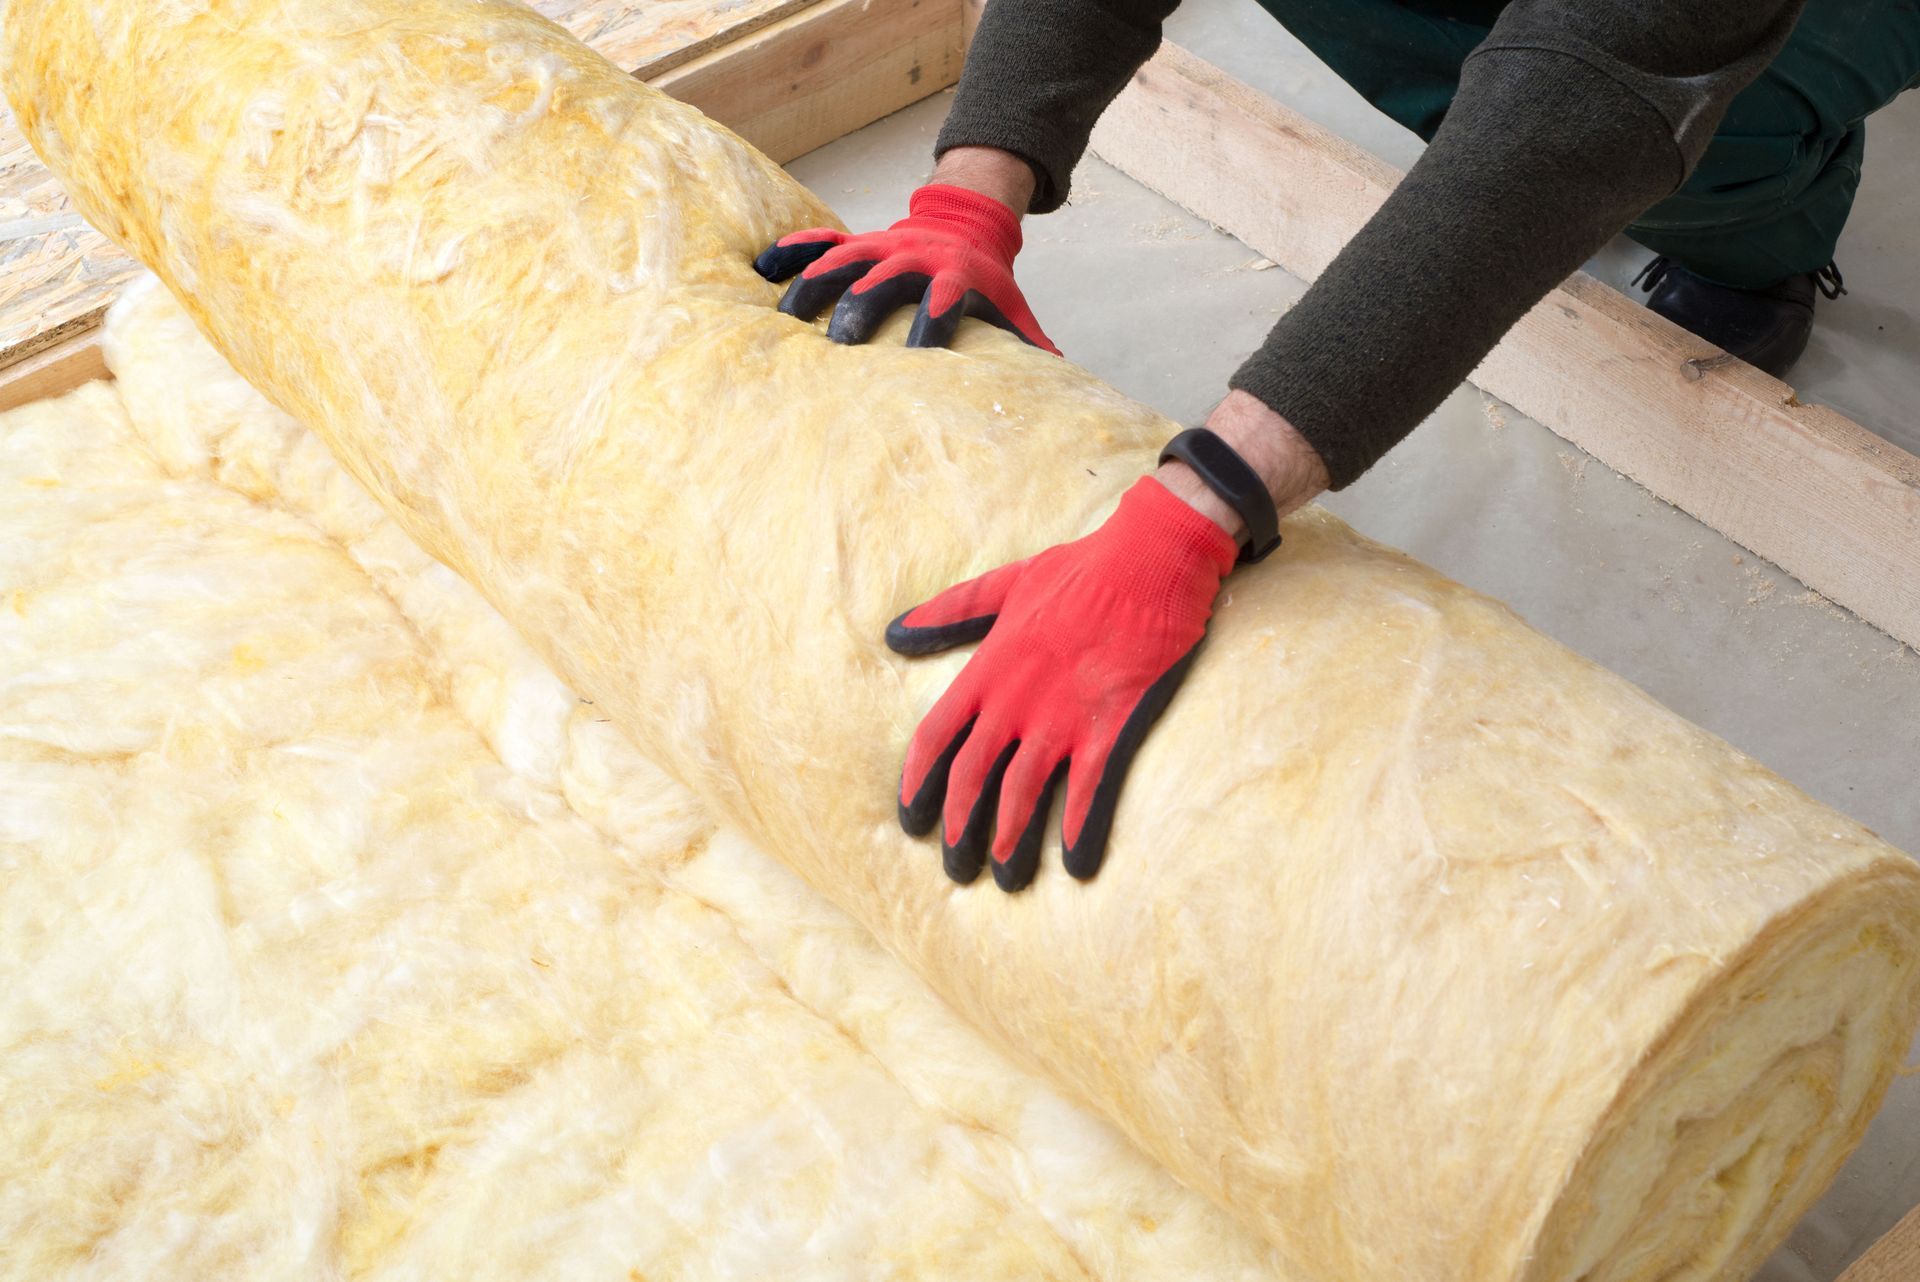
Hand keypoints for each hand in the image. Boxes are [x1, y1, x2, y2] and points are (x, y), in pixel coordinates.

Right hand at [754, 178, 1057, 353]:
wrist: (966, 222)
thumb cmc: (986, 280)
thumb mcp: (1010, 306)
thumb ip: (1027, 342)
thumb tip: (1055, 379)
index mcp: (953, 275)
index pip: (945, 298)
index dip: (934, 320)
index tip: (918, 354)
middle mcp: (912, 256)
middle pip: (883, 278)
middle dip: (861, 306)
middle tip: (840, 342)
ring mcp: (879, 244)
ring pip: (843, 258)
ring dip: (814, 283)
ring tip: (785, 317)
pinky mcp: (856, 238)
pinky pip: (820, 238)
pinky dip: (791, 249)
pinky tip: (761, 268)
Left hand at [887, 477, 1238, 890]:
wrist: (1151, 559)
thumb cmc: (1080, 569)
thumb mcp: (1005, 584)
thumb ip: (950, 611)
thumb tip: (895, 631)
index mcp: (987, 668)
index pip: (933, 737)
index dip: (917, 784)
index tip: (911, 819)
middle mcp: (1015, 700)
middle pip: (971, 778)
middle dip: (959, 829)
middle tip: (956, 868)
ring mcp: (1062, 716)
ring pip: (1022, 793)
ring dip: (1010, 841)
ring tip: (1006, 878)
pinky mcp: (1111, 725)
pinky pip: (1088, 790)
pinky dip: (1078, 830)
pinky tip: (1073, 863)